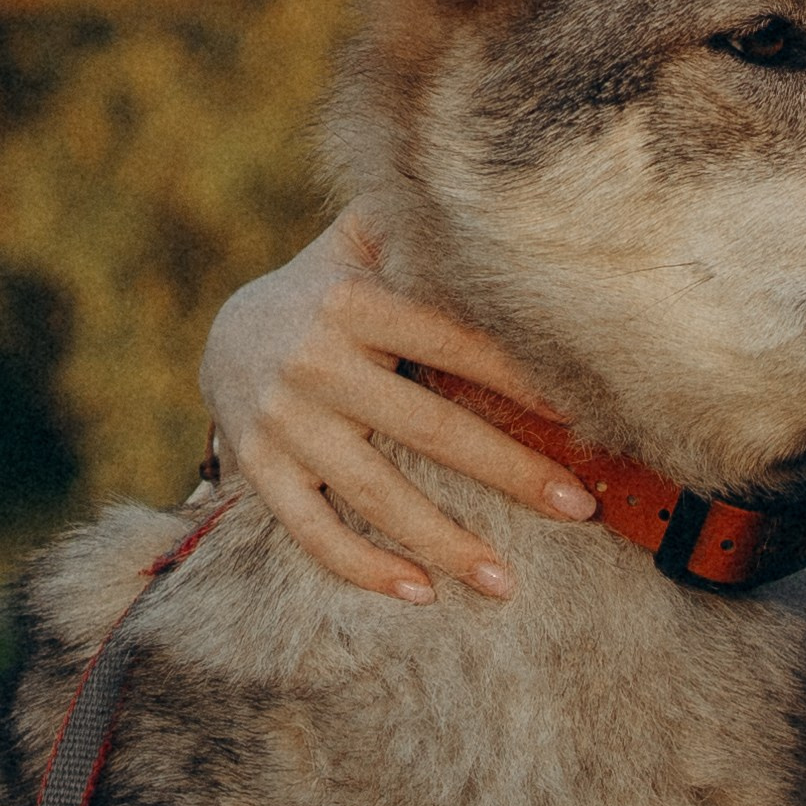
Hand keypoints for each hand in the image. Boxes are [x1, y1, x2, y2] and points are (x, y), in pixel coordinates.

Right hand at [198, 210, 597, 602]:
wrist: (224, 331)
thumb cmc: (332, 289)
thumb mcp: (362, 244)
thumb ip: (418, 231)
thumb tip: (506, 212)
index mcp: (353, 302)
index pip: (453, 343)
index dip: (519, 378)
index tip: (581, 414)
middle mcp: (316, 362)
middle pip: (430, 427)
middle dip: (511, 471)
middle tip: (580, 508)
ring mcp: (284, 423)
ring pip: (376, 493)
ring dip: (446, 542)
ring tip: (506, 581)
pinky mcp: (259, 471)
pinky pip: (312, 531)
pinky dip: (363, 568)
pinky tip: (421, 593)